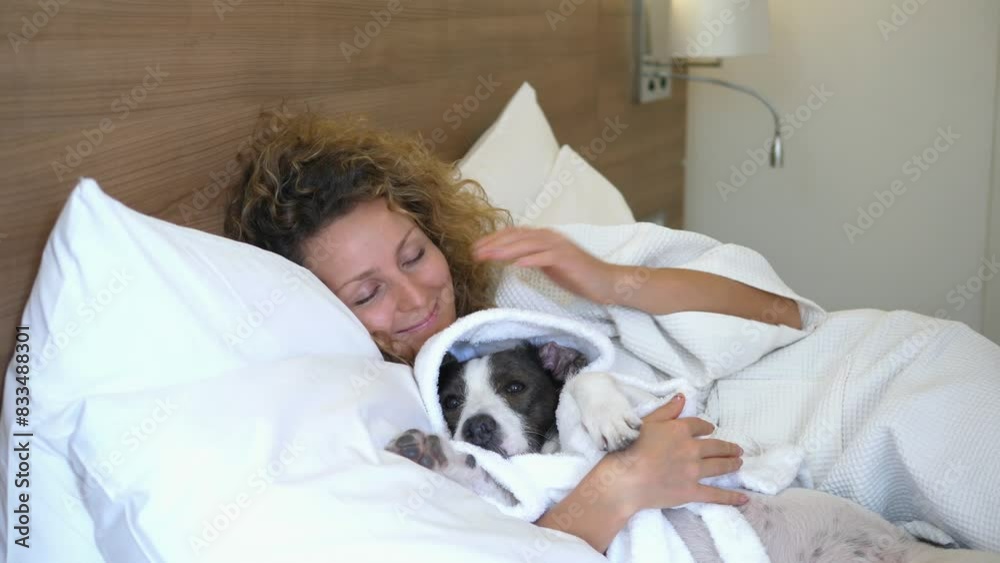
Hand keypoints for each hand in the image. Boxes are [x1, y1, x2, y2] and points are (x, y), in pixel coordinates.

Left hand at [473, 227, 617, 303]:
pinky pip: (545, 257)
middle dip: (494, 244)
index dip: (493, 239)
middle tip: (475, 253)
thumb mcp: (548, 264)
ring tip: (489, 256)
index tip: (476, 248)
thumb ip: (531, 257)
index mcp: (544, 237)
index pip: (514, 234)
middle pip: (517, 237)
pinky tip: (516, 265)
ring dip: (506, 250)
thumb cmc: (576, 274)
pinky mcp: (566, 259)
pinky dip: (531, 259)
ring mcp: (558, 246)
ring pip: (527, 244)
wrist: (604, 281)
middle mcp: (549, 237)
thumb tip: (511, 258)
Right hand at [609, 394, 746, 514]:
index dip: (706, 427)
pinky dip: (731, 497)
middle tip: (737, 449)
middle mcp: (691, 449)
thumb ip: (666, 410)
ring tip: (739, 463)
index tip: (711, 430)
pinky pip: (715, 495)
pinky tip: (743, 498)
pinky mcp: (691, 491)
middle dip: (728, 447)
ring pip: (719, 466)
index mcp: (679, 430)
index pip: (699, 426)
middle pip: (715, 446)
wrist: (625, 479)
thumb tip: (682, 397)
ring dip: (731, 464)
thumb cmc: (629, 448)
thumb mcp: (646, 422)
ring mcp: (693, 471)